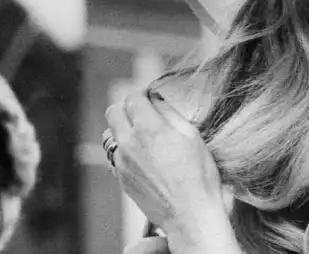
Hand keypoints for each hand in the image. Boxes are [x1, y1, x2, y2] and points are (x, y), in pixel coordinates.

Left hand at [106, 90, 237, 250]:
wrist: (190, 214)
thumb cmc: (199, 175)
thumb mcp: (192, 135)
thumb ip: (169, 112)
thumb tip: (156, 99)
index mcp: (150, 128)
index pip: (133, 98)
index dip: (142, 94)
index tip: (149, 97)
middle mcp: (130, 143)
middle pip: (113, 111)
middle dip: (127, 107)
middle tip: (142, 111)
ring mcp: (122, 162)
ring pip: (110, 134)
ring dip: (122, 128)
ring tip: (142, 134)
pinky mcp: (121, 177)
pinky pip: (114, 155)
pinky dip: (124, 149)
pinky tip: (142, 156)